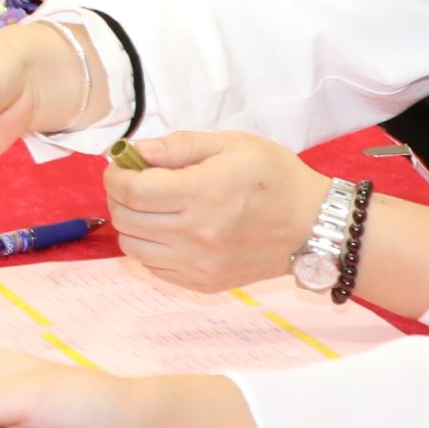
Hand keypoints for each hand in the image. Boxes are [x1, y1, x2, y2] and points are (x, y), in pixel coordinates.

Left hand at [108, 132, 326, 293]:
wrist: (312, 227)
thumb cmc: (275, 179)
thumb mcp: (233, 144)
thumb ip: (181, 146)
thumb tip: (138, 151)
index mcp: (204, 193)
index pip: (133, 190)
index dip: (115, 176)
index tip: (119, 167)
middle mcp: (197, 233)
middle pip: (126, 218)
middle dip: (118, 197)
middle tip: (131, 183)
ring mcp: (199, 264)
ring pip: (133, 247)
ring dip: (131, 224)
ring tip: (149, 207)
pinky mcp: (203, 283)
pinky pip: (153, 268)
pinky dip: (149, 247)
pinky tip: (167, 230)